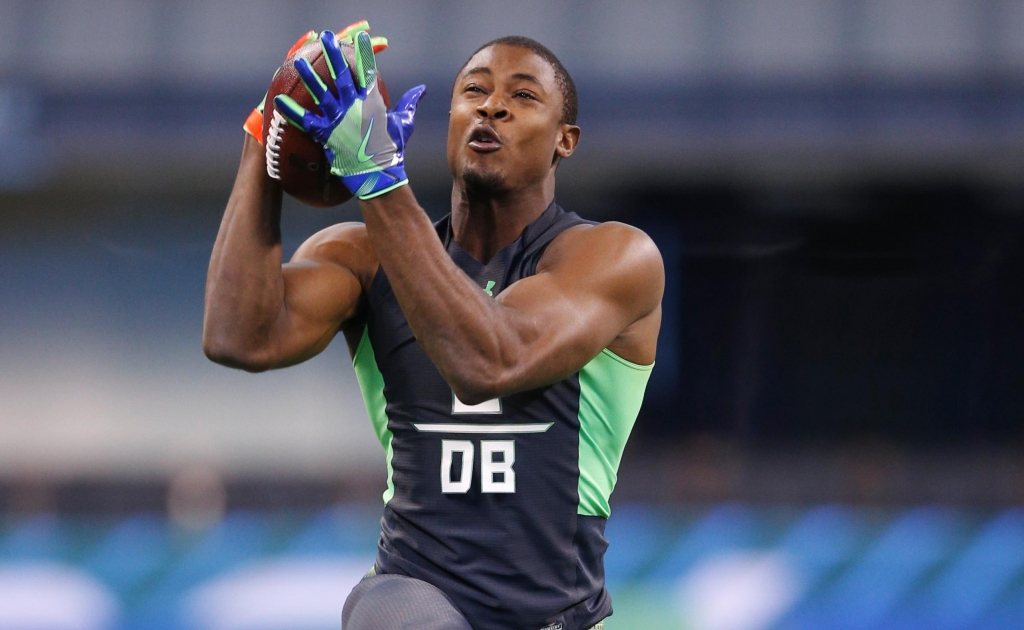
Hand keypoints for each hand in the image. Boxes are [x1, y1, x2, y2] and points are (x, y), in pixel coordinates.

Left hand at [274, 29, 425, 199]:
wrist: (380, 176)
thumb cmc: (394, 151)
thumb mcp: (405, 124)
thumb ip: (410, 103)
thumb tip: (422, 89)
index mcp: (373, 103)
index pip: (368, 72)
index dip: (364, 54)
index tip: (359, 38)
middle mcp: (354, 108)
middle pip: (341, 75)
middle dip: (333, 55)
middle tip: (326, 39)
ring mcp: (339, 121)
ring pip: (320, 93)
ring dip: (308, 76)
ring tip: (298, 62)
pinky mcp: (327, 135)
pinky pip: (305, 121)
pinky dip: (291, 111)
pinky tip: (278, 101)